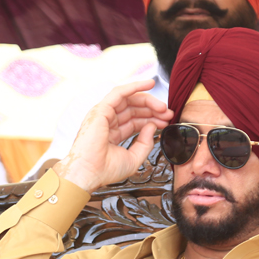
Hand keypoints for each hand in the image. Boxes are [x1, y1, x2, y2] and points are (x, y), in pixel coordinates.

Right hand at [54, 80, 172, 192]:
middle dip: (153, 110)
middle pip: (134, 109)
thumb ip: (145, 143)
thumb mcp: (134, 158)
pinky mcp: (101, 109)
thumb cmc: (106, 170)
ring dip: (148, 100)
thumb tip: (152, 126)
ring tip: (162, 107)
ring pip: (129, 100)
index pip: (135, 121)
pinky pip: (119, 93)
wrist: (90, 173)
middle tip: (168, 114)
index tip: (166, 122)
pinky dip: (134, 86)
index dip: (152, 120)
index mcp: (113, 133)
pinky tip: (149, 84)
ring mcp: (103, 115)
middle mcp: (108, 122)